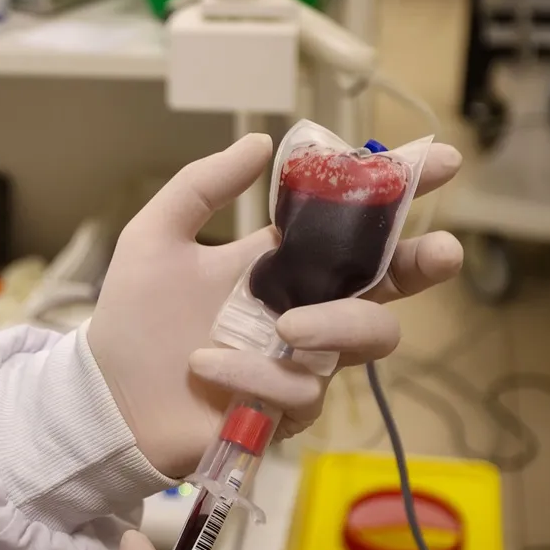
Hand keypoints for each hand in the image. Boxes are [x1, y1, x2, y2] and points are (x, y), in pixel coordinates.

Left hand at [88, 133, 464, 477]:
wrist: (108, 395)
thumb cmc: (132, 319)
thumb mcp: (155, 237)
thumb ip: (202, 186)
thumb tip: (261, 141)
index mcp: (280, 262)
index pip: (353, 224)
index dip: (400, 193)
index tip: (440, 161)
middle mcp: (303, 307)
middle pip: (388, 286)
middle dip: (423, 264)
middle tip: (440, 252)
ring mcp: (302, 359)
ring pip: (367, 338)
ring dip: (333, 325)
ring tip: (284, 328)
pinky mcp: (288, 407)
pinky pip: (304, 388)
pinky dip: (255, 374)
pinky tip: (208, 368)